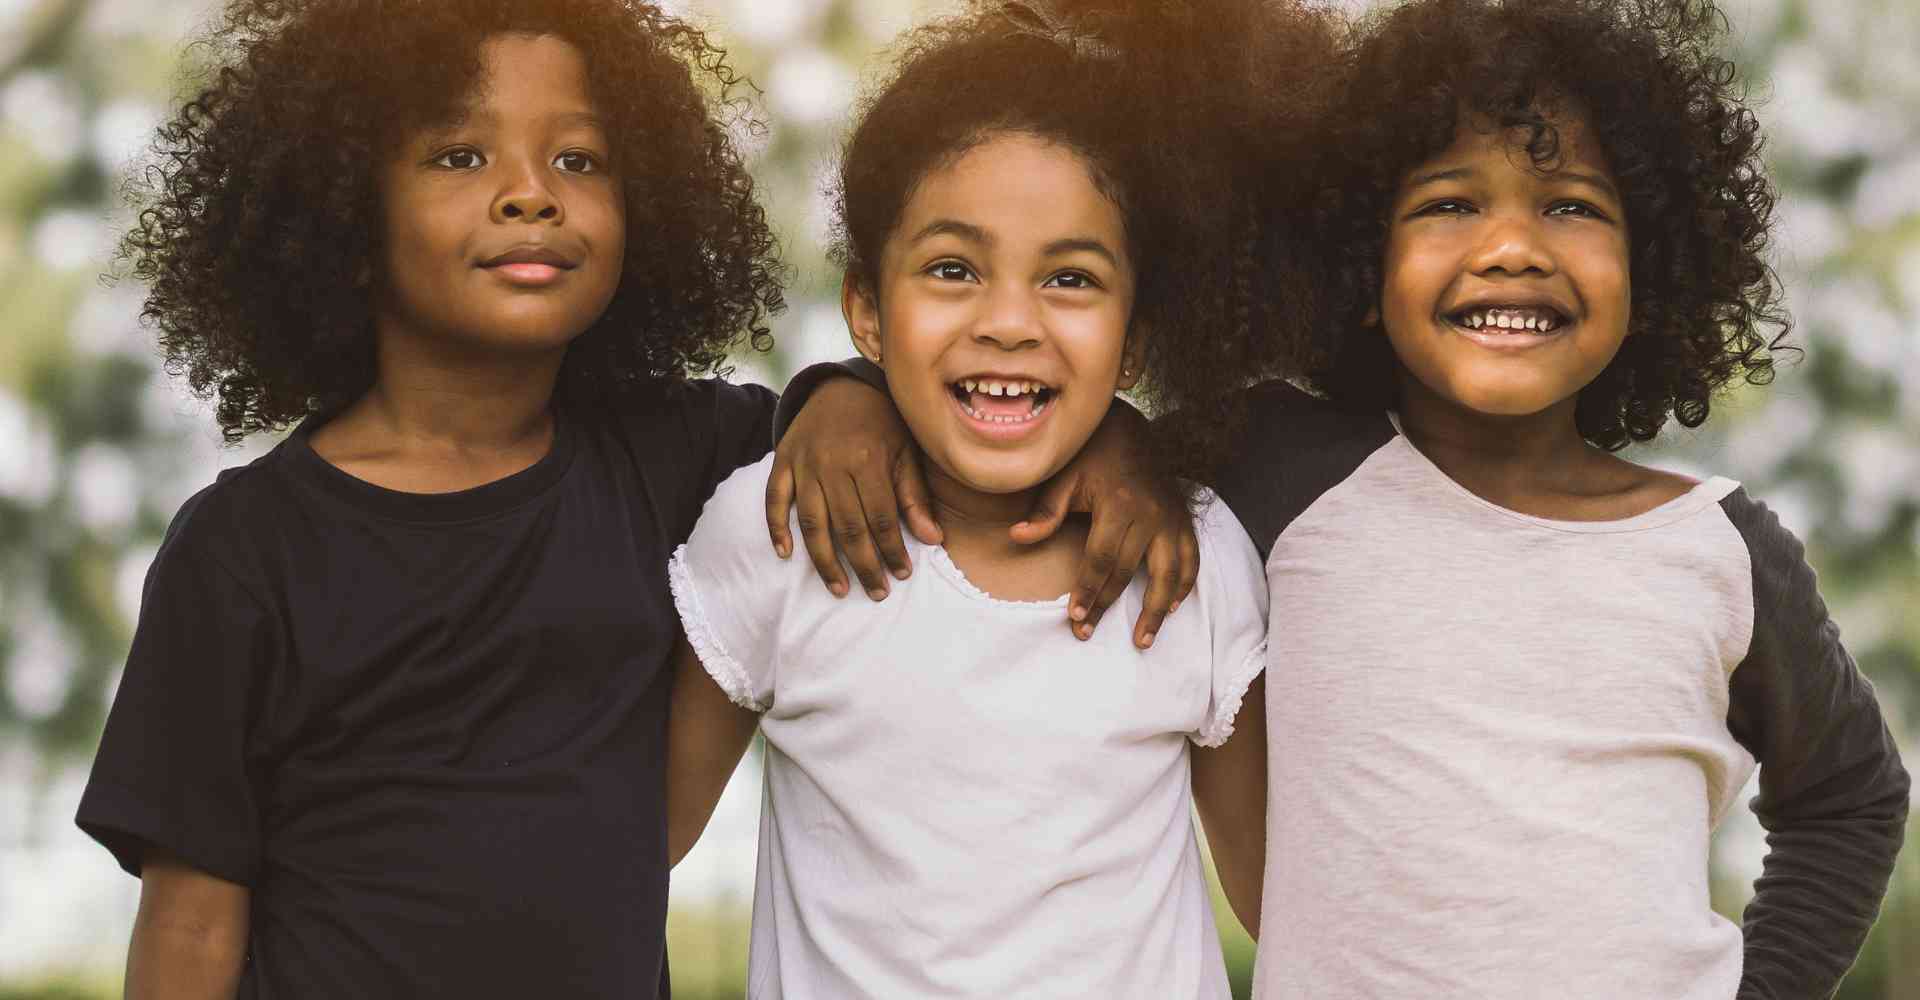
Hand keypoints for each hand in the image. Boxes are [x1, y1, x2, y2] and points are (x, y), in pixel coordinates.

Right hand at [767, 377, 942, 599]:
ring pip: (811, 522)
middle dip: (864, 565)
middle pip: (847, 526)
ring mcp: (804, 464)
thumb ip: (915, 496)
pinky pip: (774, 499)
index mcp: (868, 459)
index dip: (892, 550)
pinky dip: (776, 528)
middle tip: (876, 592)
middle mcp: (832, 463)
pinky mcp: (783, 461)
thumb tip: (933, 540)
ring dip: (824, 560)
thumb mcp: (905, 452)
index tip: (902, 574)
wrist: (841, 386)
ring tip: (839, 588)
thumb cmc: (881, 422)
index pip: (880, 517)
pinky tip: (785, 554)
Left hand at [1011, 402, 1198, 647]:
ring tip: (1143, 639)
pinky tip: (1172, 607)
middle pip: (1129, 571)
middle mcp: (1150, 514)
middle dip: (1108, 605)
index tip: (1075, 616)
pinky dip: (1185, 585)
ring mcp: (1171, 518)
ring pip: (1170, 573)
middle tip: (1086, 632)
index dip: (1088, 589)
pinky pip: (1192, 559)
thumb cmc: (1091, 454)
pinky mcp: (1182, 519)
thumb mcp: (1064, 476)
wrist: (1130, 428)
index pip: (1101, 558)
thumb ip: (1046, 511)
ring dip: (1157, 610)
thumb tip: (1017, 537)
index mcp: (1119, 503)